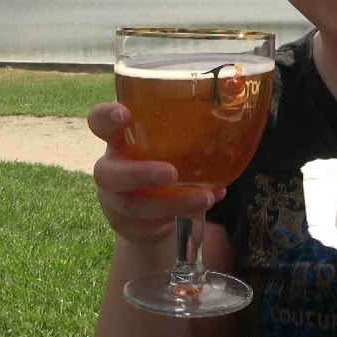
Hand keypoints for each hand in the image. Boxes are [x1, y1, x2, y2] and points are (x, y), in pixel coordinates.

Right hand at [87, 102, 225, 247]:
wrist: (146, 209)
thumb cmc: (158, 162)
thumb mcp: (165, 144)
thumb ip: (186, 133)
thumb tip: (238, 125)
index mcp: (118, 138)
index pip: (99, 122)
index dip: (106, 117)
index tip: (124, 114)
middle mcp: (110, 167)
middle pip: (106, 172)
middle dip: (139, 174)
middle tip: (171, 173)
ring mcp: (115, 199)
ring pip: (133, 205)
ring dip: (172, 202)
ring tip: (205, 198)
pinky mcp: (126, 222)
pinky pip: (149, 222)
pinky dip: (180, 213)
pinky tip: (206, 203)